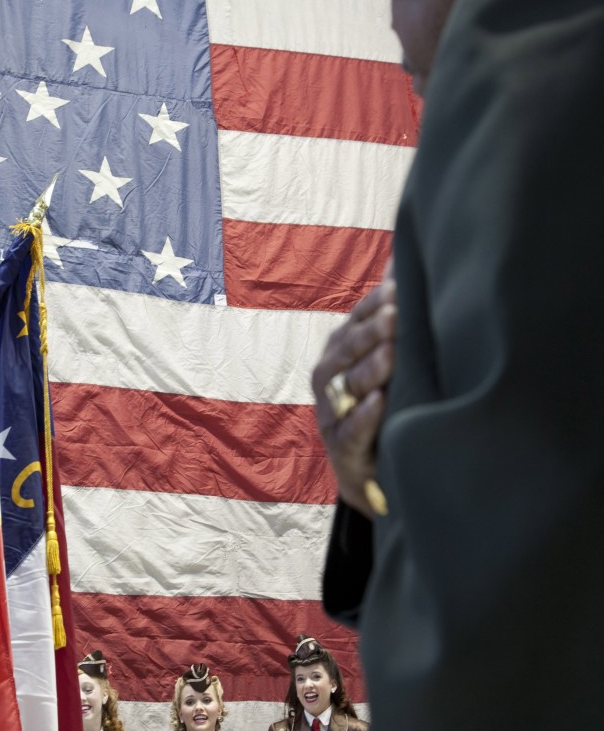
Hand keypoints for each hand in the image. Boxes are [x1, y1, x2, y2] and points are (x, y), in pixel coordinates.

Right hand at [311, 276, 396, 517]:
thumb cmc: (378, 404)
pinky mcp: (342, 448)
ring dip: (369, 368)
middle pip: (346, 350)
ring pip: (346, 387)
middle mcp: (329, 380)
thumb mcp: (381, 358)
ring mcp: (332, 415)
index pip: (353, 322)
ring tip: (391, 353)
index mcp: (338, 353)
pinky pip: (351, 430)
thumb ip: (387, 311)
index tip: (396, 289)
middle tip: (395, 315)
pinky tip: (380, 402)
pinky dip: (364, 416)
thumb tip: (402, 258)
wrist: (369, 472)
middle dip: (370, 332)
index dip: (372, 306)